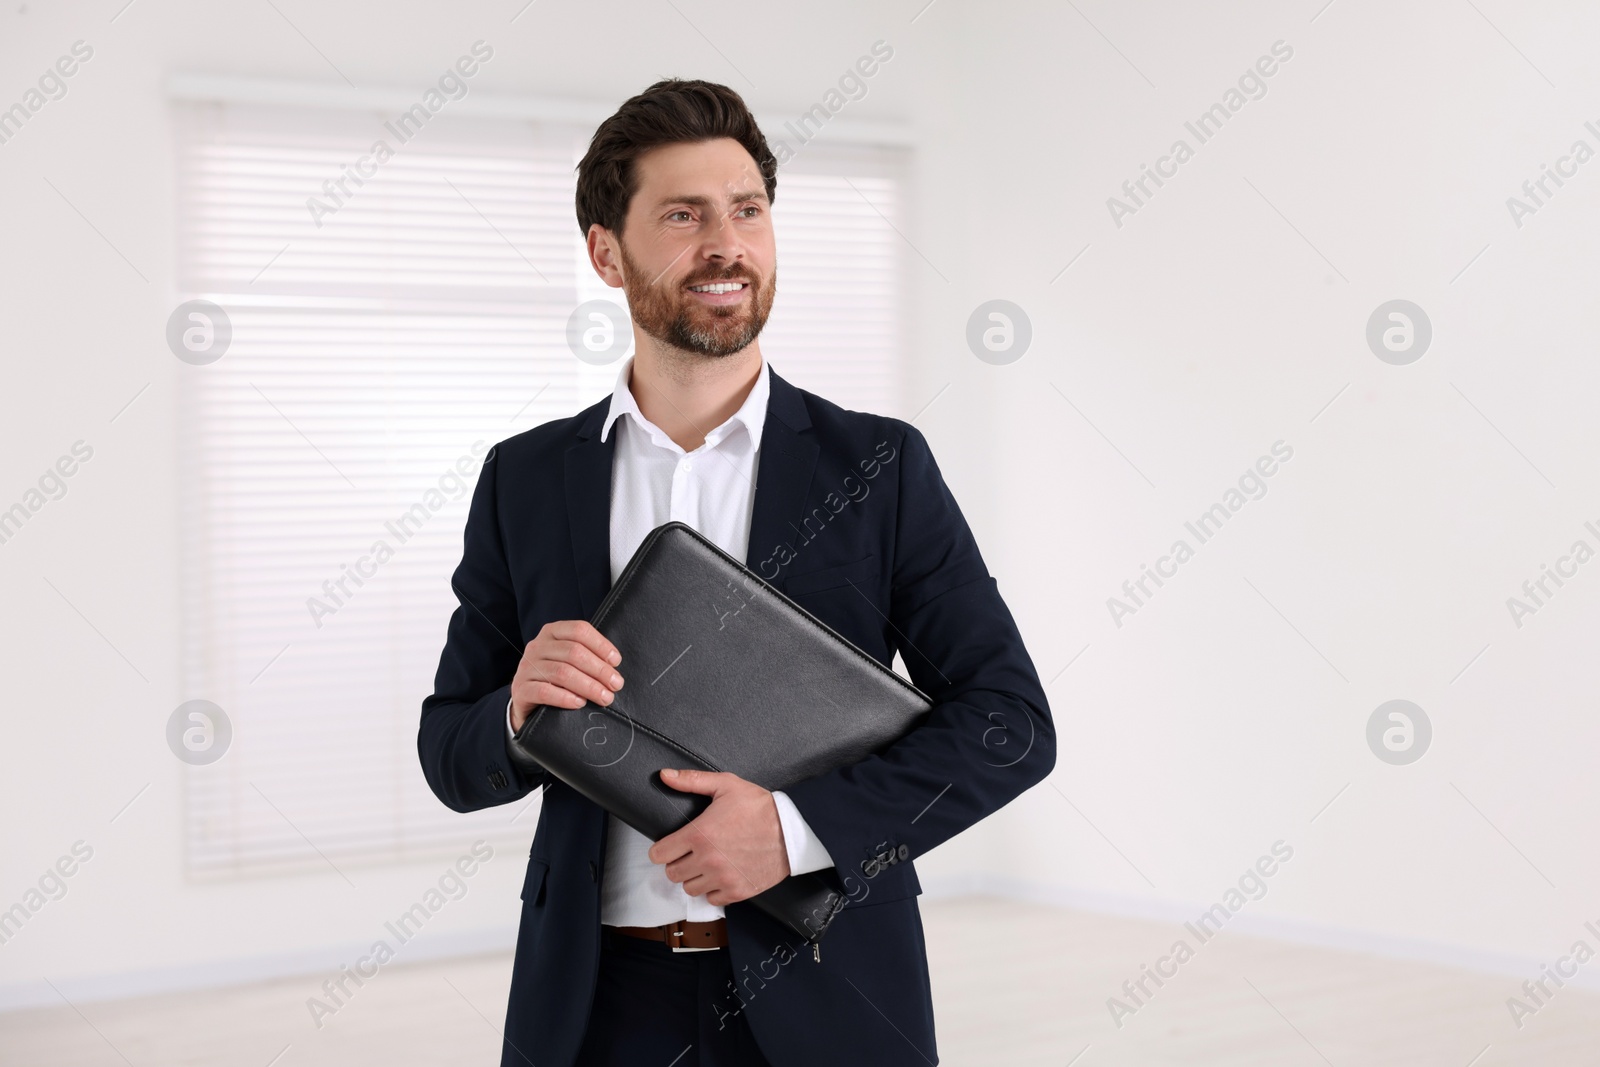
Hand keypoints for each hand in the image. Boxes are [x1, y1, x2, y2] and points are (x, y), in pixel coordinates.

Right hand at [509, 620, 622, 732]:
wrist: (527, 699)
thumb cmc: (556, 678)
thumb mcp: (569, 660)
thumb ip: (587, 655)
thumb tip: (614, 664)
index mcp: (552, 632)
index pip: (579, 630)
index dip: (601, 645)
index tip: (616, 661)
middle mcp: (537, 646)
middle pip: (574, 652)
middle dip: (599, 669)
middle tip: (616, 685)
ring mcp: (526, 667)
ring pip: (562, 672)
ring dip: (588, 686)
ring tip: (605, 697)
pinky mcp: (520, 689)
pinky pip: (544, 691)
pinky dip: (565, 697)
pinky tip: (580, 703)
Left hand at [647, 769, 790, 905]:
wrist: (793, 830)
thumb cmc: (760, 807)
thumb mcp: (726, 785)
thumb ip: (692, 780)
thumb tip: (665, 775)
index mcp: (699, 835)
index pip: (659, 854)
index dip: (661, 849)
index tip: (669, 846)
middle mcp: (708, 860)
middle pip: (672, 874)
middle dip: (677, 863)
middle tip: (689, 853)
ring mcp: (722, 879)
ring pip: (690, 889)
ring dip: (694, 877)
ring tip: (706, 863)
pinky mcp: (737, 892)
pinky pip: (712, 899)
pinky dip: (713, 889)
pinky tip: (721, 874)